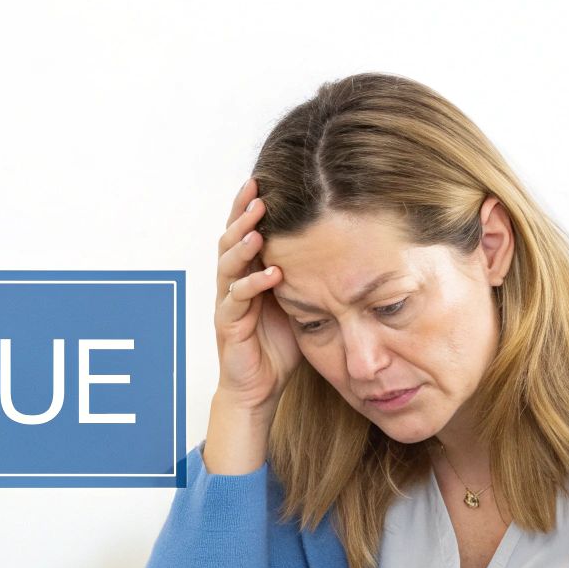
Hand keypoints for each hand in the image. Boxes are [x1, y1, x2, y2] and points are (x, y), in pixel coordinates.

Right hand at [213, 178, 299, 411]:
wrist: (260, 387)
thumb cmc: (279, 345)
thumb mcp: (298, 302)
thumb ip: (305, 275)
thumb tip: (340, 244)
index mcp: (248, 273)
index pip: (245, 232)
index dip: (249, 207)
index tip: (262, 180)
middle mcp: (233, 283)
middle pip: (230, 240)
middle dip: (242, 215)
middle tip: (256, 193)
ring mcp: (228, 303)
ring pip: (228, 266)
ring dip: (242, 244)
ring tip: (257, 227)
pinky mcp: (228, 325)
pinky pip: (236, 300)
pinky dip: (253, 285)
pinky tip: (271, 274)